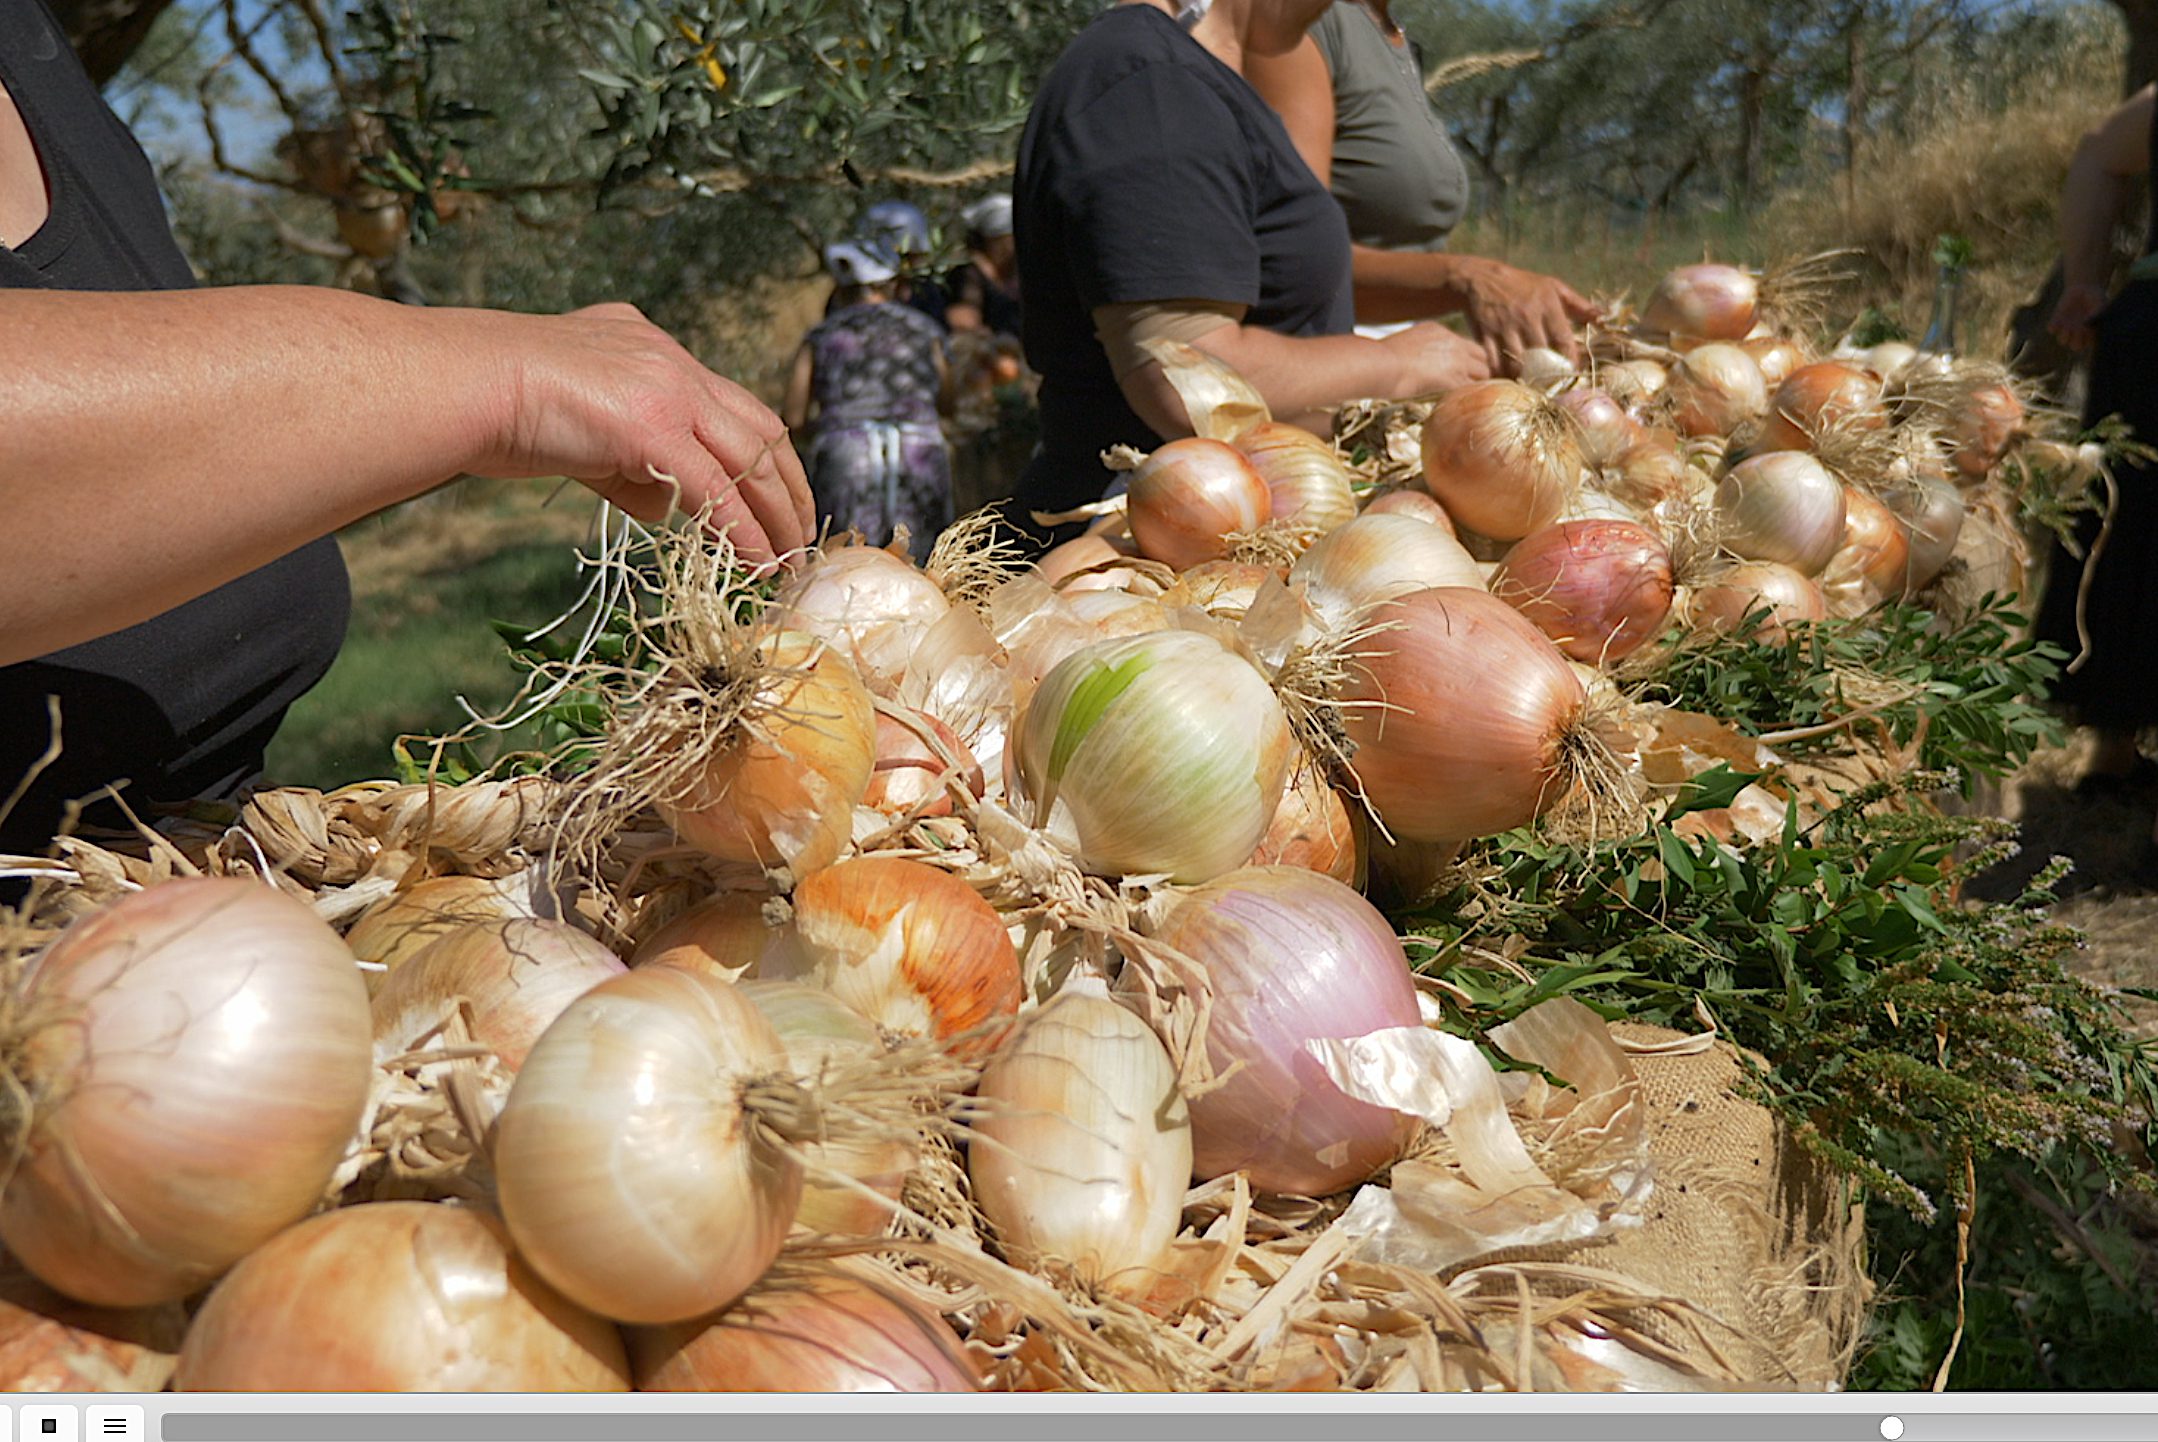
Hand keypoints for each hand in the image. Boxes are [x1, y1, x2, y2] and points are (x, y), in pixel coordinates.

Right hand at [471, 302, 814, 565]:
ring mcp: (666, 387)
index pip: (728, 401)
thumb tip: (663, 505)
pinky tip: (757, 563)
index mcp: (650, 346)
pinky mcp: (653, 424)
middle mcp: (668, 358)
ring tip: (789, 557)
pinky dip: (743, 531)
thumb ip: (628, 462)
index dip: (761, 452)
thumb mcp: (578, 431)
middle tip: (802, 530)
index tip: (776, 492)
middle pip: (758, 425)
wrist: (457, 385)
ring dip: (777, 514)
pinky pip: (717, 489)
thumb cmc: (494, 407)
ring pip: (751, 457)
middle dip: (788, 483)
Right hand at [1384, 321, 1493, 395]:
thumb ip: (1414, 353)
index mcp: (1437, 330)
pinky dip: (1470, 397)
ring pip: (1482, 372)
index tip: (1460, 370)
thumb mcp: (1401, 347)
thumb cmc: (1380, 360)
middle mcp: (1452, 341)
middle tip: (1471, 385)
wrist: (1381, 365)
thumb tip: (1410, 367)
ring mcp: (1456, 360)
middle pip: (1481, 355)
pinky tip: (1464, 407)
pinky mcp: (1454, 378)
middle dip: (1477, 370)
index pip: (1462, 343)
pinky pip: (1472, 389)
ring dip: (1476, 384)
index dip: (1464, 358)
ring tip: (1468, 399)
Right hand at [1451, 258, 1601, 374]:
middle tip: (1553, 387)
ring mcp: (1504, 327)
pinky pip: (1495, 362)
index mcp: (1547, 306)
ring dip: (1525, 378)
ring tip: (1533, 388)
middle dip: (1549, 375)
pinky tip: (1509, 381)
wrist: (1481, 278)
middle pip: (1541, 356)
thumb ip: (1578, 304)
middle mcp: (1527, 317)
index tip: (1573, 373)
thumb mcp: (1553, 287)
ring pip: (1517, 362)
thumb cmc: (1523, 285)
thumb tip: (1602, 318)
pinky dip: (1503, 376)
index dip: (1570, 361)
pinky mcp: (1485, 335)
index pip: (1563, 340)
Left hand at [2050, 282, 2109, 351]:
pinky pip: (2051, 329)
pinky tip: (2058, 319)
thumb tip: (2087, 324)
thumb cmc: (2096, 297)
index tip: (2089, 330)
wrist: (2083, 287)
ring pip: (2062, 341)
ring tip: (2069, 325)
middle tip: (2078, 329)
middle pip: (2076, 347)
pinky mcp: (2057, 321)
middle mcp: (2079, 333)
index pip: (2089, 344)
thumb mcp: (2100, 304)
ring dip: (2064, 335)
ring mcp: (2067, 328)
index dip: (2089, 340)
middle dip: (2076, 340)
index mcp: (2092, 332)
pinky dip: (2053, 326)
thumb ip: (2096, 313)